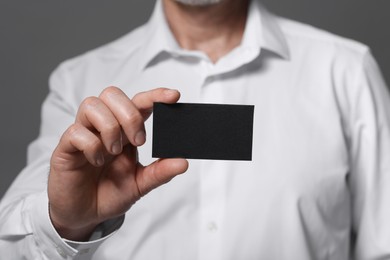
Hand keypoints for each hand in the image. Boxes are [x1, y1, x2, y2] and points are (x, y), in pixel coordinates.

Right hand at [48, 87, 187, 240]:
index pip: (138, 103)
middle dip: (129, 114)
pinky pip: (75, 131)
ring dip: (109, 127)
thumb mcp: (140, 184)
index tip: (174, 96)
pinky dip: (91, 145)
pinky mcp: (66, 147)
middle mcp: (104, 127)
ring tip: (114, 151)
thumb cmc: (110, 193)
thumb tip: (183, 163)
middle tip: (138, 140)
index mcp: (125, 131)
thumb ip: (160, 172)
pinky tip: (97, 161)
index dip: (155, 95)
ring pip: (92, 105)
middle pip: (112, 94)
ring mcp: (84, 134)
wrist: (85, 215)